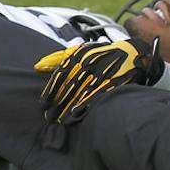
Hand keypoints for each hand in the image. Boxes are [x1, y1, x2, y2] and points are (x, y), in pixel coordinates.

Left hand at [35, 35, 161, 124]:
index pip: (59, 77)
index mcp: (77, 57)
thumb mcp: (79, 50)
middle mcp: (87, 66)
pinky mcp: (112, 84)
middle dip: (57, 103)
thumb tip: (38, 66)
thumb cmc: (101, 53)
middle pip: (68, 87)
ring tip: (59, 119)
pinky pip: (95, 97)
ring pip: (80, 94)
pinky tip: (76, 115)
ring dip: (68, 108)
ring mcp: (100, 75)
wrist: (131, 53)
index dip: (50, 91)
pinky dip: (85, 106)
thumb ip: (57, 58)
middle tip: (48, 115)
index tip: (43, 103)